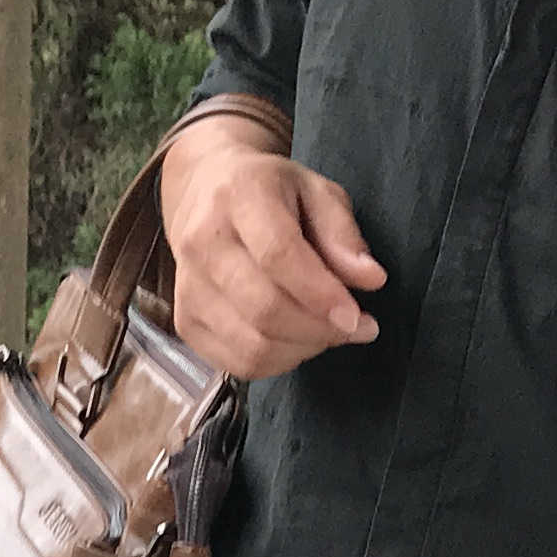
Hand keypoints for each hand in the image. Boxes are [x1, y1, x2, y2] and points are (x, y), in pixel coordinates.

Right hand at [165, 102, 384, 381]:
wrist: (204, 193)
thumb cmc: (271, 193)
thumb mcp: (317, 192)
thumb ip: (343, 235)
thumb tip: (371, 280)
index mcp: (238, 197)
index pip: (278, 255)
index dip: (321, 293)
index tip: (357, 316)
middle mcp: (202, 243)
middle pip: (264, 309)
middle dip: (320, 329)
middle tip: (358, 327)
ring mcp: (187, 288)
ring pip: (253, 345)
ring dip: (304, 348)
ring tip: (329, 331)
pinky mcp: (185, 322)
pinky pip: (239, 363)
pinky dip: (279, 362)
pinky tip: (298, 341)